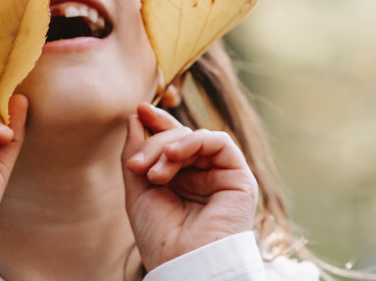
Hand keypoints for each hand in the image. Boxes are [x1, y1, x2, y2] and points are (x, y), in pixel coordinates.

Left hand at [122, 102, 257, 270]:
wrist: (181, 264)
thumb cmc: (160, 236)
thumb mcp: (138, 188)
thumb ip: (137, 152)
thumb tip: (135, 116)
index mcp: (182, 179)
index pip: (172, 141)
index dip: (157, 123)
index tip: (138, 111)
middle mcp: (204, 176)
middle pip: (180, 137)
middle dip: (155, 143)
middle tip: (136, 165)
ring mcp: (222, 176)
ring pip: (196, 138)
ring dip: (169, 147)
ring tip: (153, 173)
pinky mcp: (239, 179)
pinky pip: (220, 142)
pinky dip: (194, 141)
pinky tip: (173, 155)